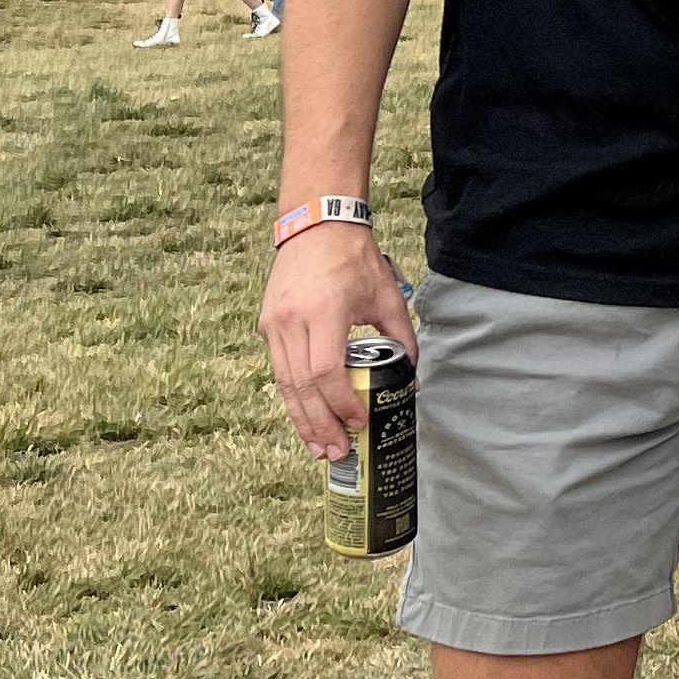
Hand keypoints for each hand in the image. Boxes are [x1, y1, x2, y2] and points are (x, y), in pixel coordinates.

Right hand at [261, 223, 411, 461]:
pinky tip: (306, 418)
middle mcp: (291, 321)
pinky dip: (293, 398)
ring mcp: (274, 324)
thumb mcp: (387, 295)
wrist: (316, 225)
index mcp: (323, 313)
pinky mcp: (267, 325)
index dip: (341, 404)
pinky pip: (279, 370)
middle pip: (301, 387)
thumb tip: (411, 373)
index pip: (326, 372)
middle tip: (335, 453)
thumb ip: (402, 336)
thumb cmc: (354, 258)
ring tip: (319, 448)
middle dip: (319, 425)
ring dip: (301, 420)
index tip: (359, 422)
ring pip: (285, 384)